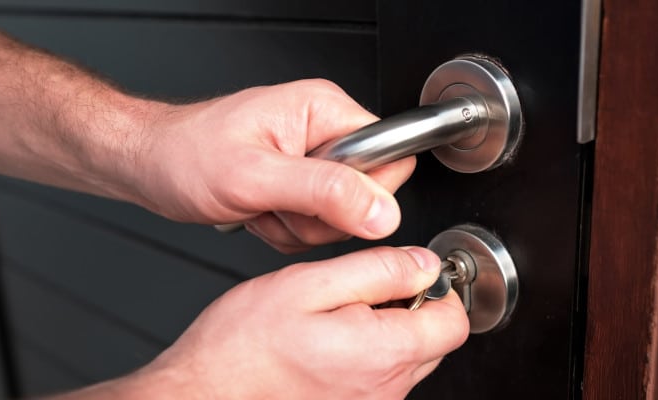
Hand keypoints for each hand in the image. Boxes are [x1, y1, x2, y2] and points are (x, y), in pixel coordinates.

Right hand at [111, 246, 468, 398]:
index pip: (453, 322)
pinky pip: (381, 378)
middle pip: (434, 341)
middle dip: (410, 307)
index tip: (410, 273)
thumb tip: (423, 263)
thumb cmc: (243, 346)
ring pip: (408, 359)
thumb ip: (375, 270)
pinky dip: (366, 354)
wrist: (204, 395)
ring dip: (386, 331)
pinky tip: (327, 342)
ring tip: (335, 318)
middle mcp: (384, 389)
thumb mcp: (308, 285)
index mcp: (381, 352)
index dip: (437, 288)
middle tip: (360, 292)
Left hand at [135, 80, 415, 251]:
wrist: (150, 165)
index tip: (319, 200)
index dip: (363, 192)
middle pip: (369, 196)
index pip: (391, 157)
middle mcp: (324, 132)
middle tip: (279, 203)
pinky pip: (317, 226)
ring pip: (342, 218)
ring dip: (298, 226)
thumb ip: (325, 192)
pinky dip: (286, 231)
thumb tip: (381, 211)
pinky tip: (260, 213)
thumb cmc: (186, 155)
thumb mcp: (255, 176)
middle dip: (321, 217)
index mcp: (325, 111)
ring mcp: (313, 160)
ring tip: (262, 205)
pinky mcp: (300, 185)